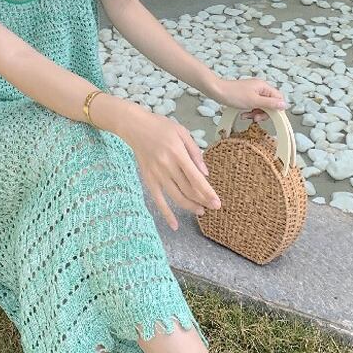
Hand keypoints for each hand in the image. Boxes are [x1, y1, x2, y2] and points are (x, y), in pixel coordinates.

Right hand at [118, 106, 220, 231]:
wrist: (134, 127)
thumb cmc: (160, 126)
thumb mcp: (182, 132)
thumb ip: (195, 152)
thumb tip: (205, 173)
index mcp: (177, 153)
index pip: (196, 179)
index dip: (207, 193)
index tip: (217, 203)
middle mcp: (167, 166)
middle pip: (188, 190)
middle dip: (202, 201)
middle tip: (213, 207)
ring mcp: (156, 174)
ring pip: (176, 196)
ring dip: (190, 206)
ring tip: (200, 211)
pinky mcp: (148, 179)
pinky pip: (158, 200)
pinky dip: (166, 213)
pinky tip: (175, 225)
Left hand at [211, 76, 288, 122]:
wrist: (216, 91)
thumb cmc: (234, 95)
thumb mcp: (254, 101)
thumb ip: (270, 103)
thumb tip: (285, 105)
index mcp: (264, 87)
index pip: (279, 98)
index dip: (276, 109)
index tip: (269, 117)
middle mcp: (260, 88)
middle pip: (270, 103)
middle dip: (264, 113)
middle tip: (255, 119)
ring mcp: (253, 92)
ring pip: (261, 106)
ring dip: (255, 113)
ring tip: (246, 117)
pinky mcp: (246, 96)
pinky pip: (253, 105)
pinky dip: (249, 111)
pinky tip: (243, 115)